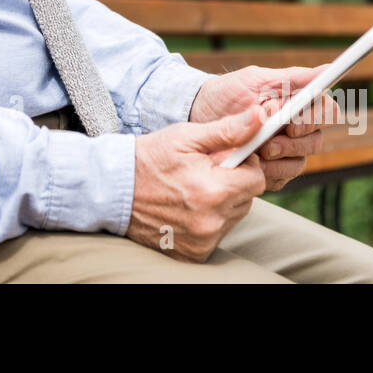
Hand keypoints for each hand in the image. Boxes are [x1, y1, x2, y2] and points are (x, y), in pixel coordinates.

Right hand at [126, 112, 266, 262]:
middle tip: (205, 172)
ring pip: (233, 217)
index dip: (244, 165)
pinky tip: (187, 207)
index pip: (257, 180)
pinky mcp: (193, 254)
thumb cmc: (149, 158)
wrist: (113, 190)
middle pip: (247, 200)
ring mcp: (202, 241)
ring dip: (222, 203)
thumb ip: (227, 130)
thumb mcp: (186, 137)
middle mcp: (210, 221)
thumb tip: (260, 118)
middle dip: (233, 183)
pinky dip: (208, 220)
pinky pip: (217, 234)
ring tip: (193, 189)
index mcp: (212, 190)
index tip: (225, 158)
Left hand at [189, 64, 343, 190]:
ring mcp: (286, 152)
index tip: (292, 122)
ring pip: (300, 163)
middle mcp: (298, 130)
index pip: (326, 112)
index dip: (314, 119)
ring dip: (279, 159)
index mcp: (299, 105)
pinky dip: (267, 173)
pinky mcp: (272, 172)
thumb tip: (326, 69)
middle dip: (292, 143)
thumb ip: (292, 78)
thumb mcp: (256, 80)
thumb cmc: (228, 93)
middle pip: (316, 141)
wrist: (198, 116)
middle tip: (268, 142)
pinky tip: (251, 165)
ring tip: (256, 152)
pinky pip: (281, 179)